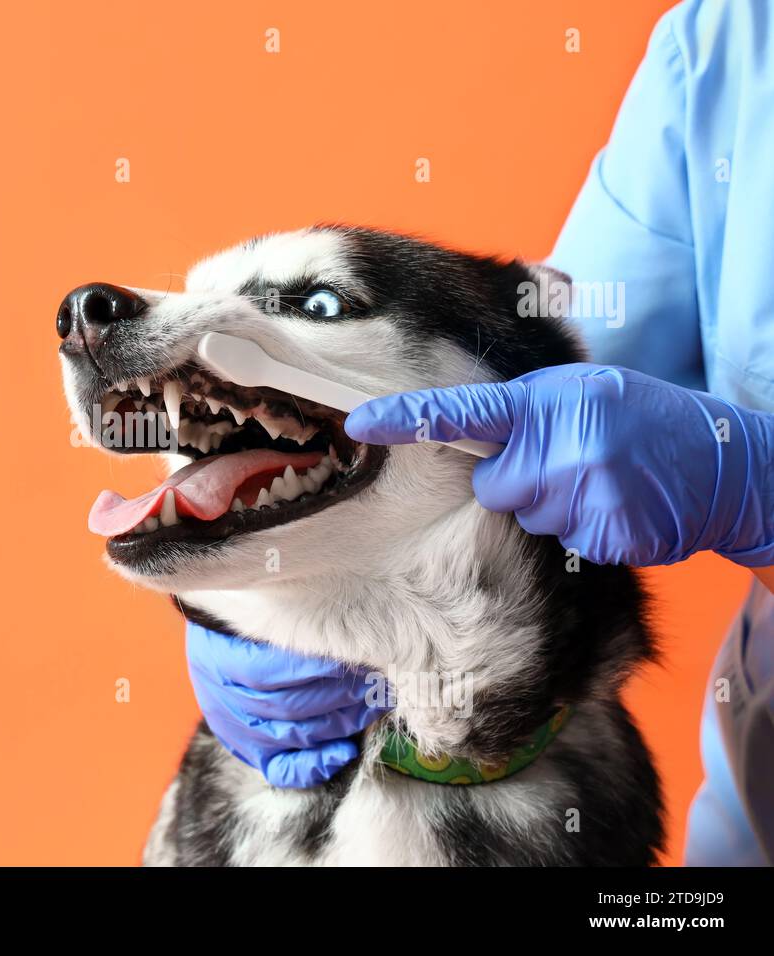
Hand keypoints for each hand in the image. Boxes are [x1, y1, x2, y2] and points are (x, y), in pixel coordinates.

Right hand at [185, 620, 387, 788]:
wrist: (223, 638)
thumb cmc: (250, 614)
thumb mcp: (254, 604)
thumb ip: (285, 614)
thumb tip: (337, 622)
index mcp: (216, 657)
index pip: (266, 670)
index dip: (314, 667)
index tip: (354, 652)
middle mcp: (222, 699)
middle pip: (285, 706)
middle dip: (339, 695)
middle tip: (374, 679)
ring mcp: (236, 730)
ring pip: (292, 736)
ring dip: (341, 722)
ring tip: (373, 702)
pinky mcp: (251, 751)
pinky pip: (282, 770)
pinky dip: (316, 765)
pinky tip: (346, 750)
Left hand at [344, 363, 773, 566]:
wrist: (723, 464)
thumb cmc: (641, 419)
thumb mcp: (582, 391)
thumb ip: (522, 409)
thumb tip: (464, 428)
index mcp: (548, 404)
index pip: (462, 412)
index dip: (406, 419)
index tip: (358, 423)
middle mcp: (562, 447)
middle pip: (493, 488)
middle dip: (518, 481)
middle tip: (568, 461)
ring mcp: (585, 495)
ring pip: (527, 517)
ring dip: (553, 506)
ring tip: (602, 480)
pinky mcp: (605, 536)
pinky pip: (563, 542)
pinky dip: (584, 530)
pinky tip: (617, 506)